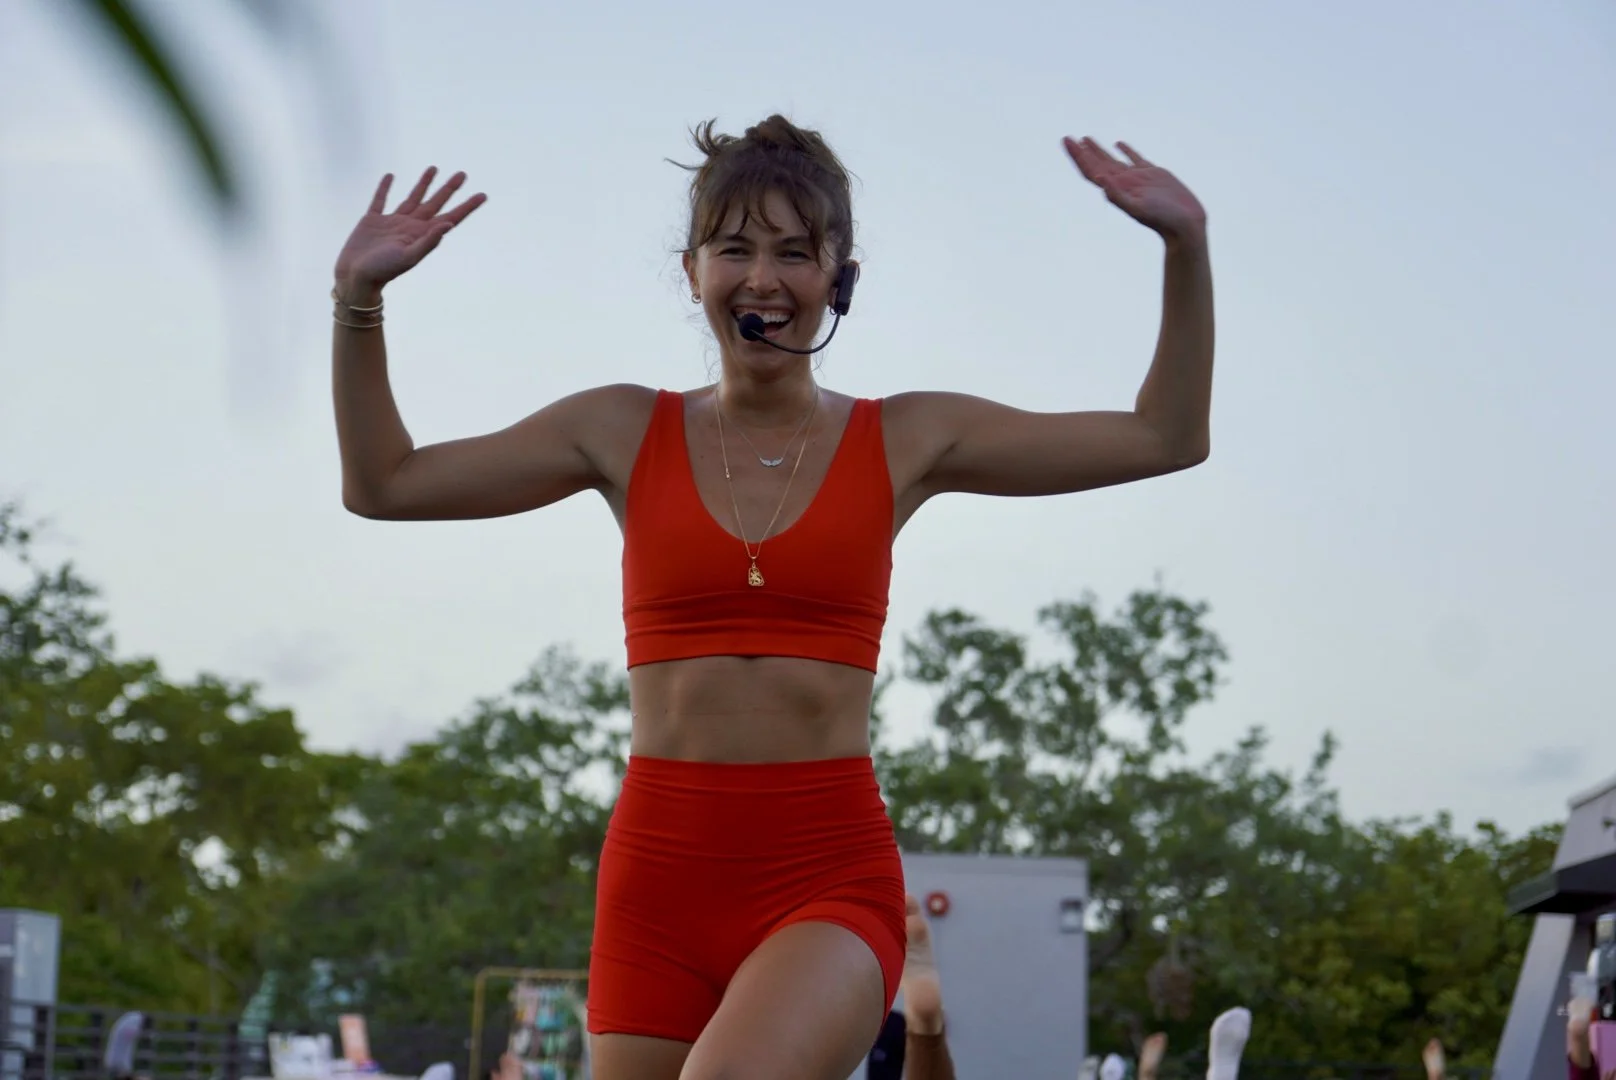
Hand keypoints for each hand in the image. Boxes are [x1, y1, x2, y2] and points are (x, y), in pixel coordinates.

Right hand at [333, 167, 486, 297]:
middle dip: (449, 189)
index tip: (483, 195)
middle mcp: (411, 226)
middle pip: (435, 202)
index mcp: (422, 234)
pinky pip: (380, 200)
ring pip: (413, 198)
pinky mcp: (372, 220)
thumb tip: (449, 224)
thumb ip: (429, 241)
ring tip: (434, 168)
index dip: (467, 206)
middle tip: (462, 173)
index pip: (451, 217)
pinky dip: (385, 188)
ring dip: (423, 184)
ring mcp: (392, 222)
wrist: (356, 278)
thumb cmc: (383, 270)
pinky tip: (390, 177)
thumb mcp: (409, 257)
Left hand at [1064, 137, 1205, 241]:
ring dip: (1098, 150)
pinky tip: (1119, 144)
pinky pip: (1135, 158)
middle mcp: (1123, 183)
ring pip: (1112, 160)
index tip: (1066, 140)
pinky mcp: (1154, 174)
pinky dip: (1126, 150)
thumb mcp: (1137, 207)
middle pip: (1096, 164)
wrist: (1184, 225)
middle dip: (1081, 151)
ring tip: (1085, 139)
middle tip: (1067, 138)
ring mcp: (1137, 178)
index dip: (1077, 156)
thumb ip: (1117, 195)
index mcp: (1116, 190)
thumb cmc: (1161, 218)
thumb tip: (1099, 179)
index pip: (1090, 170)